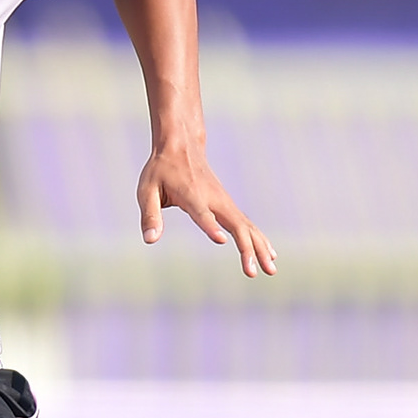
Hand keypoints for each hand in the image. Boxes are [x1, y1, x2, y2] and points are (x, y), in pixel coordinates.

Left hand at [138, 138, 277, 278]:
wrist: (182, 145)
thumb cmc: (161, 170)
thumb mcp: (147, 190)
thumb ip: (149, 215)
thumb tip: (150, 240)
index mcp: (192, 195)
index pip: (202, 213)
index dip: (211, 226)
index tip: (222, 240)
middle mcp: (214, 199)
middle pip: (236, 225)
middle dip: (247, 249)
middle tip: (254, 272)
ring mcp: (224, 202)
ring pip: (247, 226)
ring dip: (260, 248)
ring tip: (271, 270)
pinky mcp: (228, 205)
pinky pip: (246, 224)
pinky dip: (259, 239)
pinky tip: (269, 254)